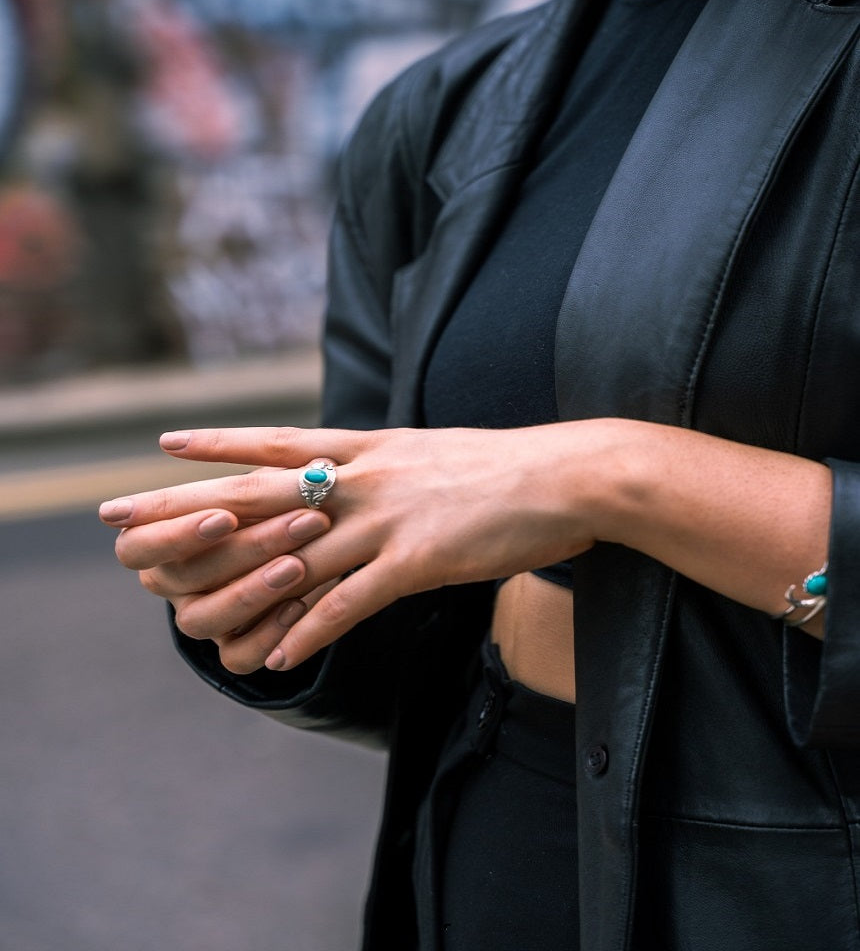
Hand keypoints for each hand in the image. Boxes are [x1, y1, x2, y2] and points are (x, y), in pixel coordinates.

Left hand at [100, 423, 604, 672]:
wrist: (570, 475)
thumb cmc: (508, 470)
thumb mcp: (435, 455)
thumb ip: (389, 467)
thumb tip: (355, 477)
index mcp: (371, 450)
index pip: (282, 443)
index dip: (221, 444)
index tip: (165, 445)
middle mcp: (368, 478)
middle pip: (261, 494)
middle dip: (185, 506)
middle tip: (120, 515)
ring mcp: (390, 517)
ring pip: (294, 554)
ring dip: (232, 584)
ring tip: (172, 608)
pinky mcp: (419, 558)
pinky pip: (352, 600)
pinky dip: (312, 627)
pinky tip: (276, 654)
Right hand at [105, 483, 332, 671]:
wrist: (317, 551)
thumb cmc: (286, 502)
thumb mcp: (277, 484)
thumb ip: (280, 479)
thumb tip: (318, 464)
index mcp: (161, 538)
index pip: (137, 544)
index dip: (175, 533)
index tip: (224, 515)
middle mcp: (172, 583)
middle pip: (182, 576)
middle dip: (243, 549)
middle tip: (296, 523)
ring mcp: (201, 618)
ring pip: (203, 619)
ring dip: (253, 591)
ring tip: (299, 565)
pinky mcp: (233, 651)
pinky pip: (238, 658)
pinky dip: (268, 635)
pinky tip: (299, 607)